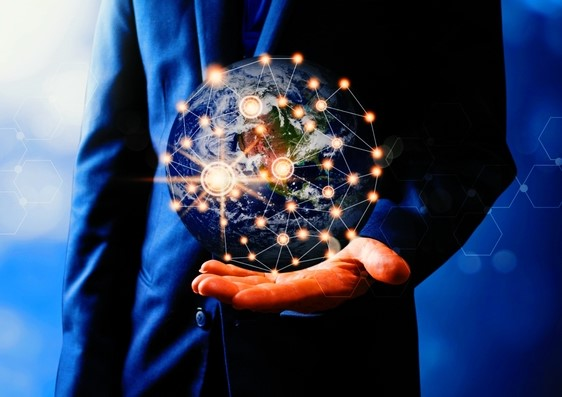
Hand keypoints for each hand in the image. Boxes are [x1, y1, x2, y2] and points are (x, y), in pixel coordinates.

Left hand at [191, 237, 409, 312]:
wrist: (362, 270)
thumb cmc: (369, 262)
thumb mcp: (378, 256)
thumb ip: (384, 262)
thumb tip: (400, 272)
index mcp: (323, 290)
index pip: (292, 297)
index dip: (267, 300)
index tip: (239, 300)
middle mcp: (300, 294)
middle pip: (263, 296)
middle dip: (231, 292)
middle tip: (200, 284)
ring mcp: (288, 289)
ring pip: (252, 289)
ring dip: (225, 284)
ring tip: (197, 279)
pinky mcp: (282, 281)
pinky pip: (252, 279)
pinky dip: (231, 275)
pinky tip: (209, 269)